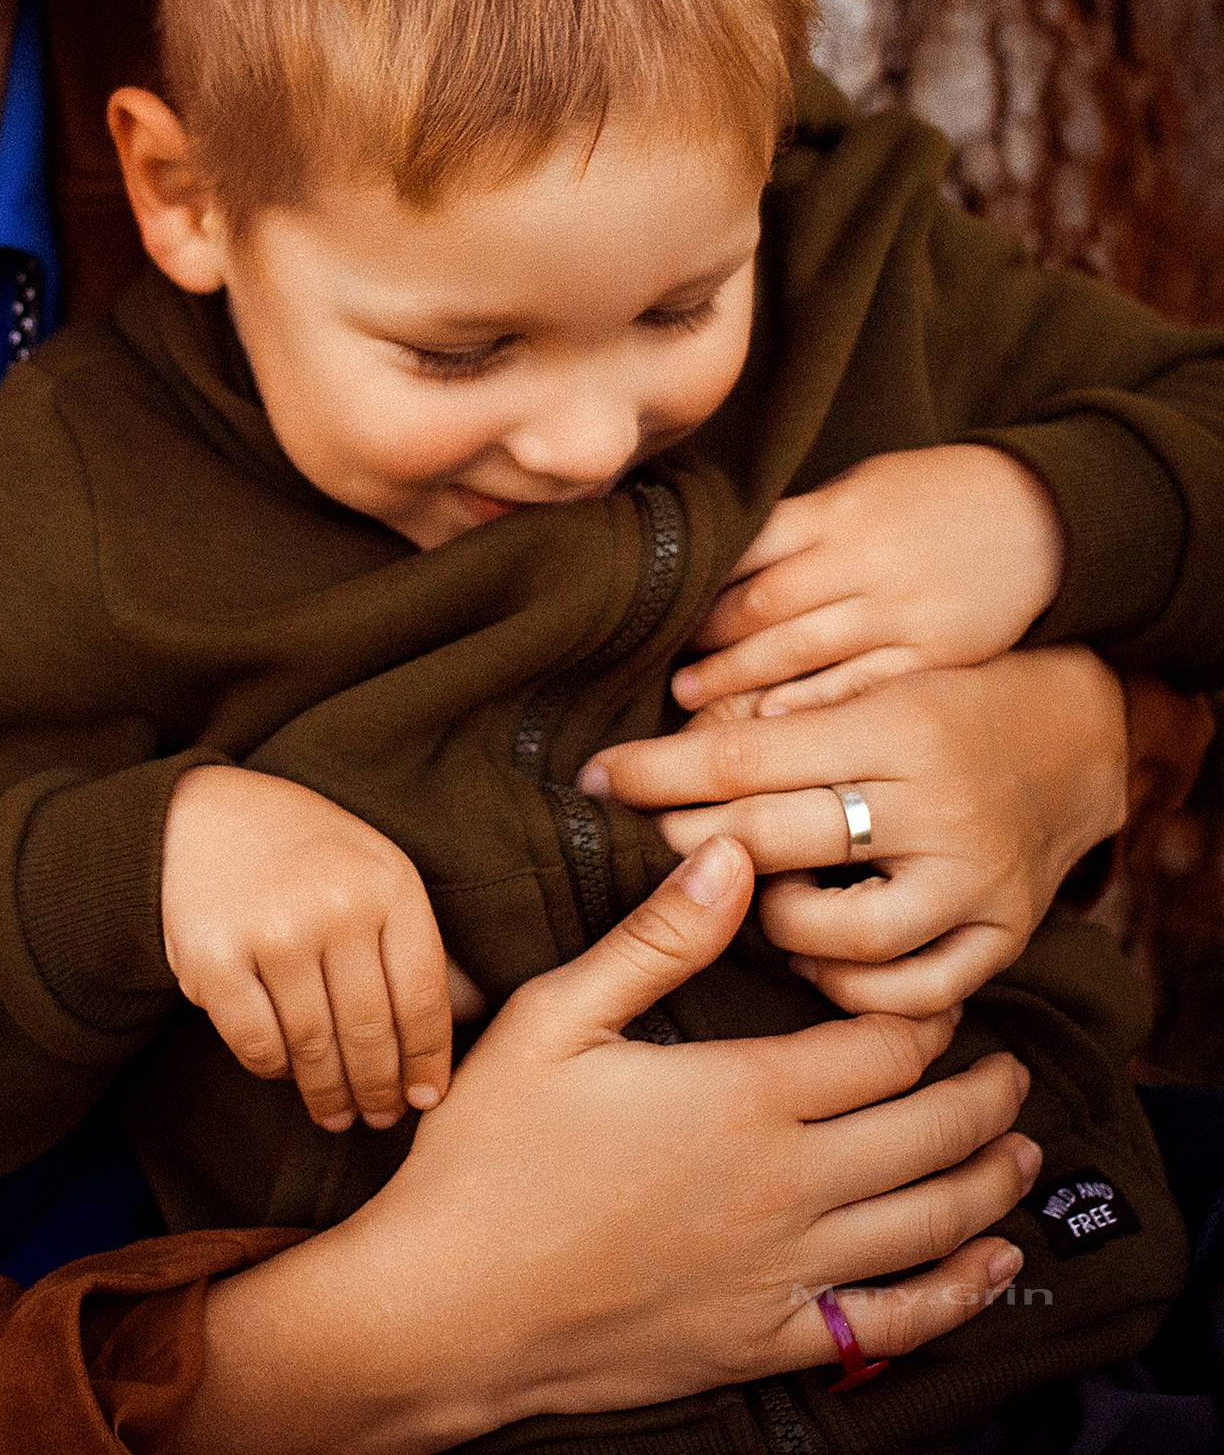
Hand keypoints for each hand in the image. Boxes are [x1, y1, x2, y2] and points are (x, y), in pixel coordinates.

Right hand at [161, 766, 454, 1131]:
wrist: (202, 813)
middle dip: (380, 1089)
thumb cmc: (304, 851)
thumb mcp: (374, 868)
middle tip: (381, 1118)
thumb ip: (413, 938)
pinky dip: (275, 1071)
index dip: (428, 1059)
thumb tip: (471, 1016)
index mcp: (388, 883)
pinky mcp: (213, 960)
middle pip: (371, 1031)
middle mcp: (335, 906)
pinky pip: (258, 1044)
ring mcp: (273, 932)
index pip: (424, 996)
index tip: (426, 1097)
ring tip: (337, 1115)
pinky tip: (286, 1074)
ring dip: (330, 1094)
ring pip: (315, 1047)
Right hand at [174, 837, 1036, 1452]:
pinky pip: (893, 1324)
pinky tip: (992, 1267)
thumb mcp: (554, 1018)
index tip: (941, 997)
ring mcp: (783, 1272)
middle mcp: (785, 1185)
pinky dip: (959, 1293)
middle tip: (1010, 1066)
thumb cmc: (488, 1152)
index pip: (882, 1046)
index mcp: (740, 1094)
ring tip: (1021, 1147)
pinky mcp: (765, 1341)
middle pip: (929, 1132)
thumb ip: (655, 939)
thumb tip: (731, 855)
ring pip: (931, 1224)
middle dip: (984, 1094)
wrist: (448, 1306)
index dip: (924, 1016)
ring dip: (991, 1181)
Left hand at [585, 646, 1127, 1014]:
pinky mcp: (1003, 938)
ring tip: (748, 898)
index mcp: (893, 727)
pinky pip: (906, 995)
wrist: (1079, 735)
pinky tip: (815, 957)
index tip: (596, 776)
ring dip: (768, 925)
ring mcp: (973, 883)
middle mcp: (936, 808)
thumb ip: (780, 714)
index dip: (656, 772)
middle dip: (687, 845)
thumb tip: (661, 744)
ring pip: (834, 937)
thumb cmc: (946, 700)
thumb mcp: (871, 680)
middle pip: (771, 843)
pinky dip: (846, 987)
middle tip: (643, 842)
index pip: (743, 760)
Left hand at [671, 446, 1065, 713]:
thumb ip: (797, 527)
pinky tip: (770, 727)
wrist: (1043, 512)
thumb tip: (714, 561)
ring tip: (691, 707)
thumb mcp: (860, 489)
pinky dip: (813, 706)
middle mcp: (863, 559)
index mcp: (836, 512)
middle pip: (764, 604)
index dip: (696, 586)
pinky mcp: (938, 652)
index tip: (654, 614)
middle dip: (708, 642)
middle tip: (661, 675)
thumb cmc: (931, 498)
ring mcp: (901, 608)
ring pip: (804, 649)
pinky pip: (865, 684)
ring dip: (741, 680)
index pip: (745, 549)